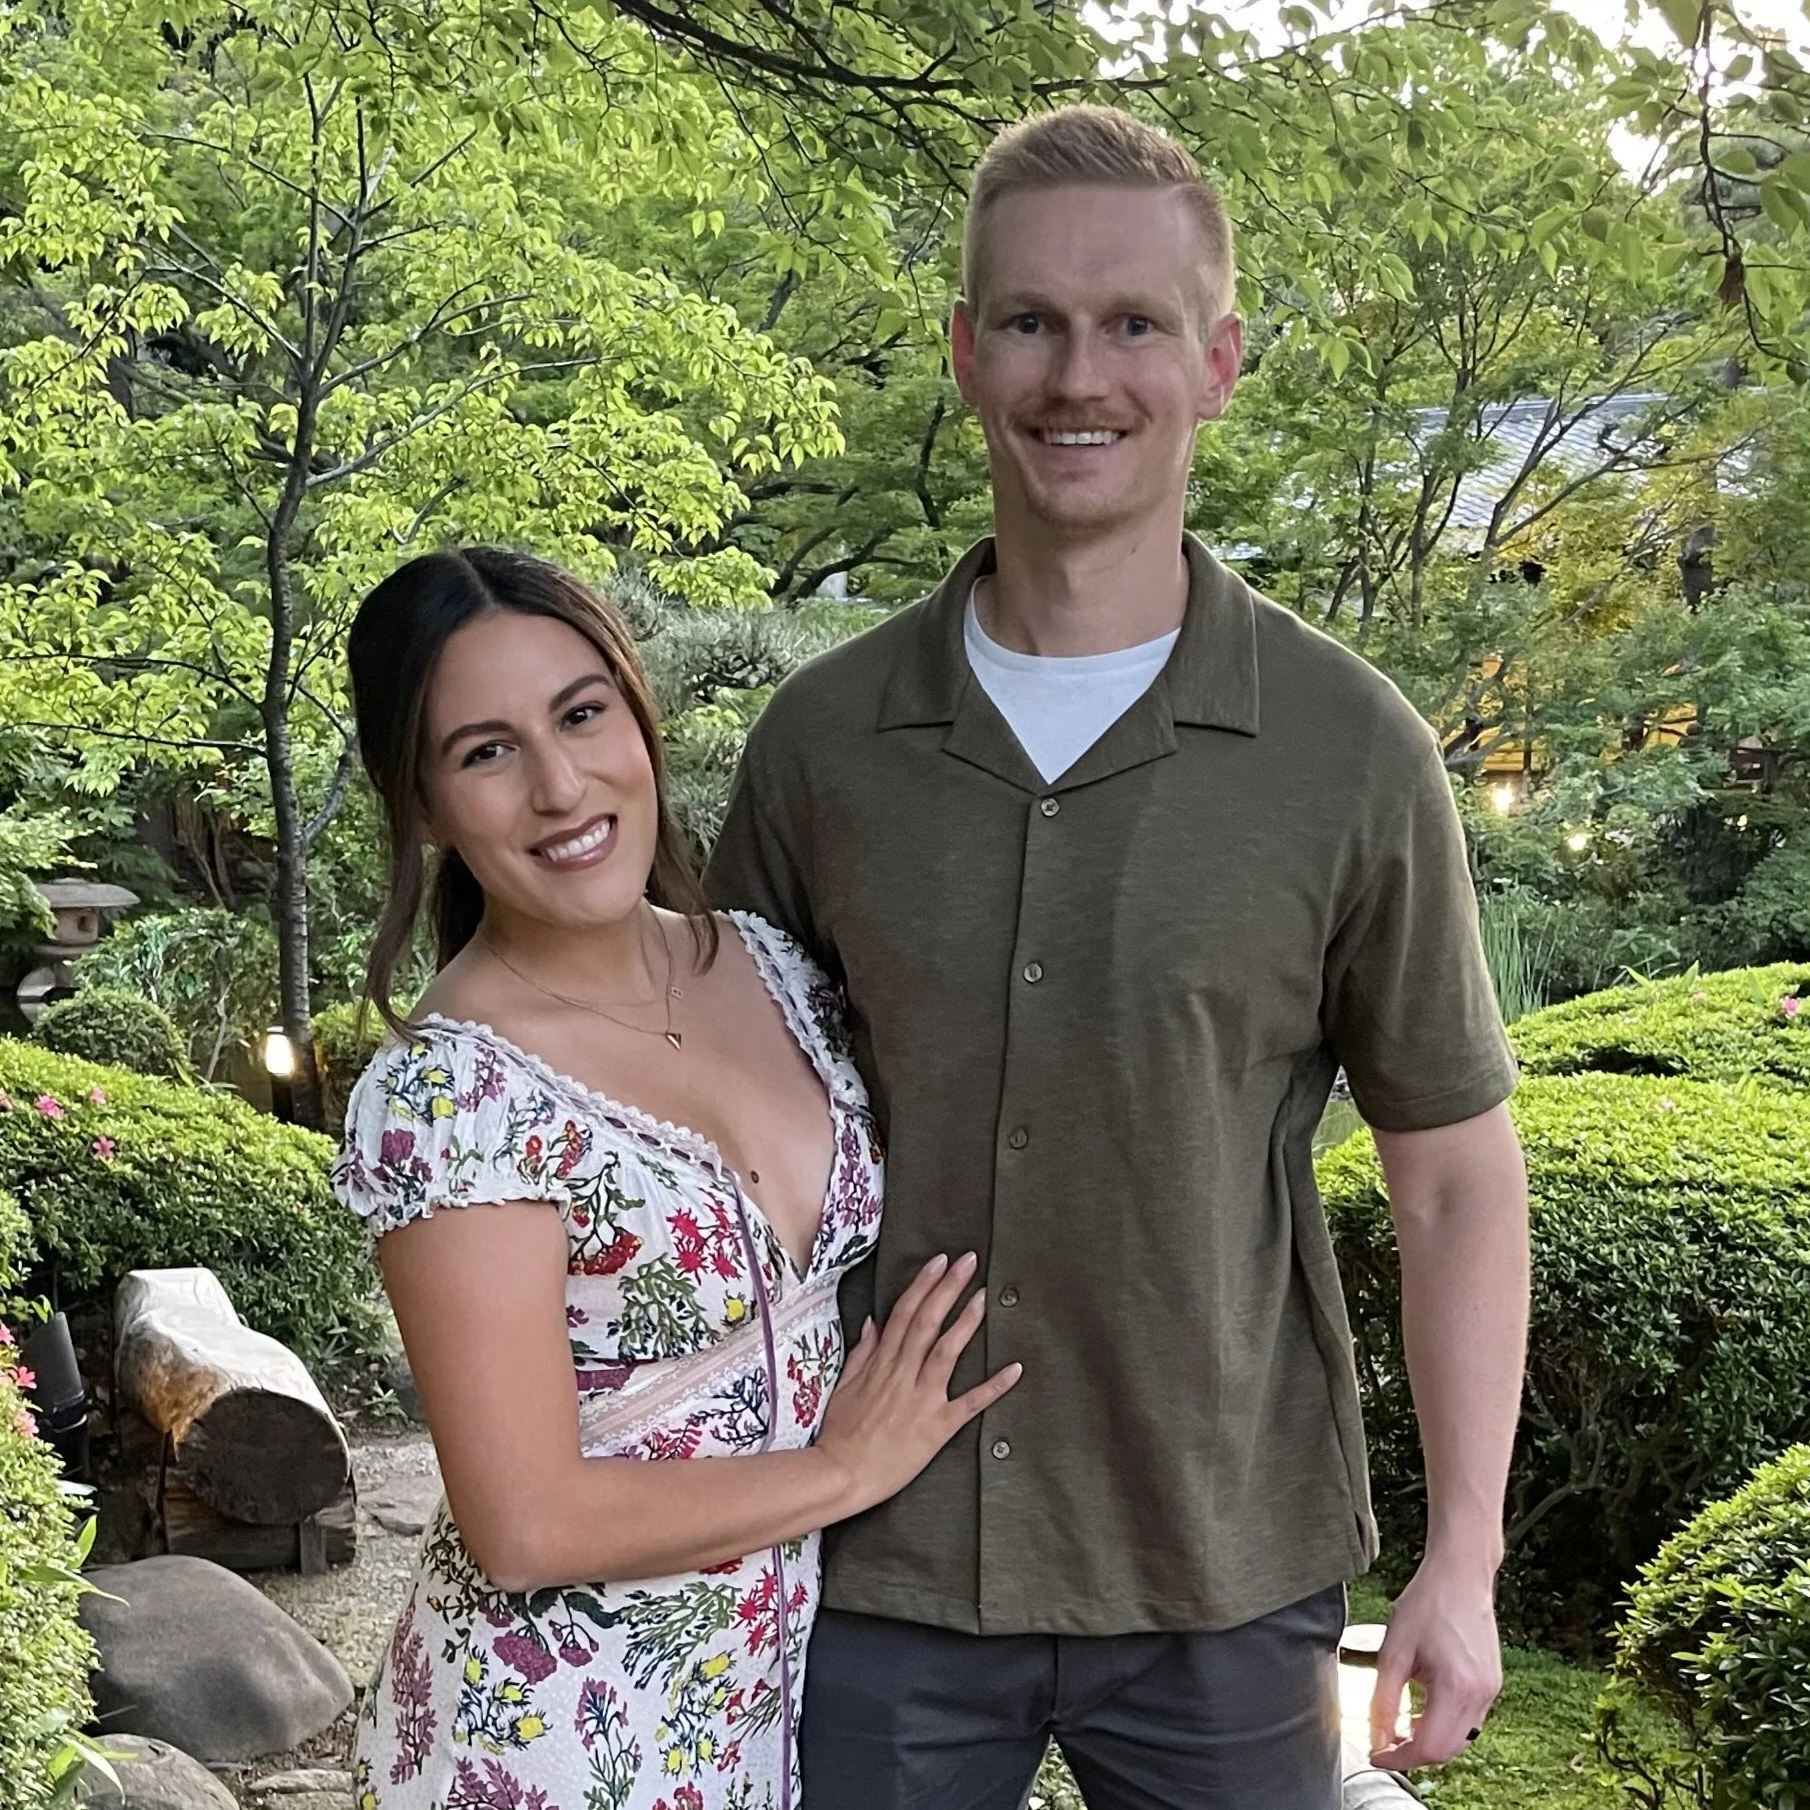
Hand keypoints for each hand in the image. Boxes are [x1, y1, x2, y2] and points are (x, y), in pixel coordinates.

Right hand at [816, 1252, 1020, 1516]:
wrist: (840, 1475)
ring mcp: (922, 1399)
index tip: (939, 1261)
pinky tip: (1014, 1369)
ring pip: (946, 1352)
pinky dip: (993, 1386)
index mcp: (881, 1364)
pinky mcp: (937, 1427)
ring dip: (966, 1322)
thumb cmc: (840, 1434)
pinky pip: (969, 1403)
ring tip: (984, 1297)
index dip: (923, 1285)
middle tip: (969, 1262)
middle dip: (948, 1289)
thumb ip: (862, 1353)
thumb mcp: (844, 1386)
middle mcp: (903, 1375)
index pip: (904, 1313)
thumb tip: (873, 1322)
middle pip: (927, 1322)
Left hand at [1369, 1554, 1502, 1769]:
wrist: (1461, 1575)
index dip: (1400, 1758)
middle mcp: (1481, 1696)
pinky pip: (1469, 1720)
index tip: (1376, 1755)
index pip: (1430, 1747)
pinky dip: (1444, 1724)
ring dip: (1430, 1740)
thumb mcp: (1394, 1650)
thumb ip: (1383, 1699)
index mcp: (1457, 1688)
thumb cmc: (1426, 1604)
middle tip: (1384, 1742)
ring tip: (1400, 1725)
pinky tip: (1422, 1708)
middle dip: (1414, 1753)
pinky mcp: (1492, 1684)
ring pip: (1461, 1739)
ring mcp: (1491, 1691)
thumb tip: (1376, 1738)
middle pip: (1448, 1750)